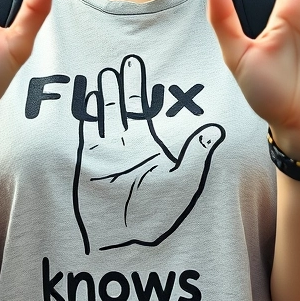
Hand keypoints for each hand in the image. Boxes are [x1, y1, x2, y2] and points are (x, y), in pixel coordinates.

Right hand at [74, 55, 223, 253]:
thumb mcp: (183, 177)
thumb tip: (217, 128)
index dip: (137, 85)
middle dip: (120, 84)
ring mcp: (104, 154)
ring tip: (102, 74)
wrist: (128, 242)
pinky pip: (84, 136)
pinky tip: (82, 100)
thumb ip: (196, 151)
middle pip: (120, 106)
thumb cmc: (158, 212)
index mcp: (147, 145)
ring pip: (102, 117)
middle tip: (121, 58)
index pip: (140, 106)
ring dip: (102, 97)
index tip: (135, 62)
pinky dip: (83, 118)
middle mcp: (124, 145)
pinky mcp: (86, 165)